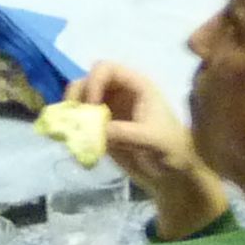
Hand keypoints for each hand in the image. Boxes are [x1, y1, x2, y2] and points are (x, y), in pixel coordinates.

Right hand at [71, 59, 224, 234]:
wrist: (172, 175)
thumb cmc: (170, 150)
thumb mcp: (152, 140)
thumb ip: (126, 133)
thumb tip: (97, 130)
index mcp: (136, 85)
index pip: (107, 69)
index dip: (94, 82)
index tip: (91, 106)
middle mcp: (119, 92)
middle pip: (87, 80)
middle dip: (77, 95)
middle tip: (74, 117)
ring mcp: (108, 109)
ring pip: (80, 99)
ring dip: (72, 111)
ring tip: (71, 129)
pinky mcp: (101, 127)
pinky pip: (80, 120)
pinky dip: (72, 127)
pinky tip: (72, 139)